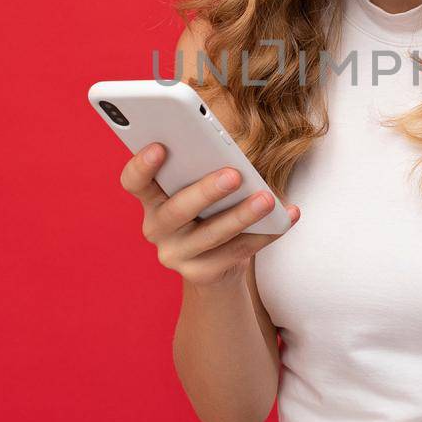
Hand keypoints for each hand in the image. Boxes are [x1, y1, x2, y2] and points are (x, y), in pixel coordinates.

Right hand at [119, 143, 300, 288]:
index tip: (160, 146)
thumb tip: (228, 148)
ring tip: (267, 199)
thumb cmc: (209, 209)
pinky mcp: (202, 274)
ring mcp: (177, 256)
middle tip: (234, 174)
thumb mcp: (199, 186)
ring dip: (242, 215)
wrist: (215, 266)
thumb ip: (202, 166)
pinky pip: (238, 252)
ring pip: (211, 235)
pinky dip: (266, 233)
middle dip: (205, 192)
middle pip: (176, 211)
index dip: (142, 165)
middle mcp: (156, 229)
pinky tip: (288, 215)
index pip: (133, 182)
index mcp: (151, 199)